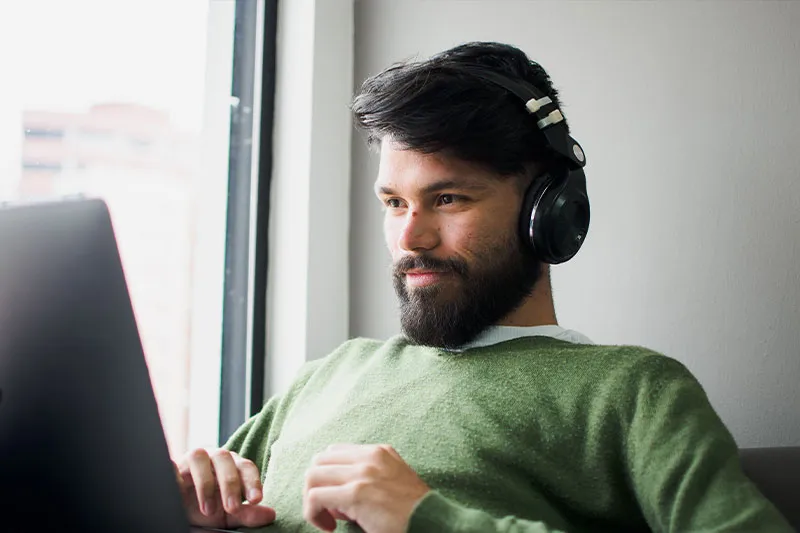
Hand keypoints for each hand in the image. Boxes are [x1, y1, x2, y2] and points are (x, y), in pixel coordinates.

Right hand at [175, 448, 275, 527]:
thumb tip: (271, 515)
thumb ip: (248, 514)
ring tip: (208, 510)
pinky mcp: (171, 466)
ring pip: (200, 456)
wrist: (178, 509)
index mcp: (232, 466)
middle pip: (225, 459)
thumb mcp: (228, 516)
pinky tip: (179, 491)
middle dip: (230, 484)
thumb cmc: (207, 508)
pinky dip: (176, 475)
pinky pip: (172, 466)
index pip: (246, 466)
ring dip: (206, 483)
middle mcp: (213, 458)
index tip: (256, 500)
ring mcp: (191, 459)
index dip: (252, 481)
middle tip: (232, 508)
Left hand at [303, 444, 429, 532]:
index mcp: (378, 452)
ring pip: (312, 476)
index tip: (336, 500)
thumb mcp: (392, 482)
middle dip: (316, 487)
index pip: (334, 452)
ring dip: (312, 501)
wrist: (430, 522)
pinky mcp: (356, 493)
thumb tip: (336, 499)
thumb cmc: (412, 511)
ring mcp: (362, 473)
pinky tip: (329, 527)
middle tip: (329, 511)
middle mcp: (369, 457)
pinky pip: (315, 497)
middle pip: (319, 461)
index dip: (328, 477)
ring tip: (329, 520)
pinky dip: (313, 514)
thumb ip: (367, 478)